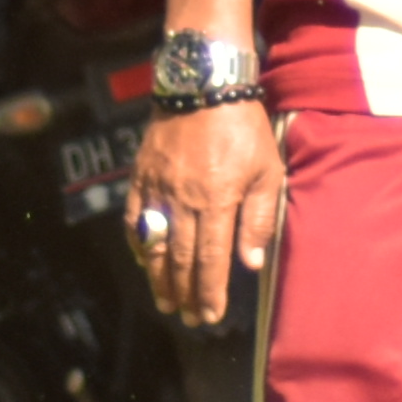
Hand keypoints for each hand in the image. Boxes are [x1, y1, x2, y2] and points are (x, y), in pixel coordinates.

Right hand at [135, 95, 284, 326]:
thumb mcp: (267, 170)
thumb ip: (257, 219)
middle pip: (183, 259)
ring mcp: (158, 188)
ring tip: (165, 302)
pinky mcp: (142, 175)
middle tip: (188, 317)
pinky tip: (145, 262)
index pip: (212, 260)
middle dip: (185, 293)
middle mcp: (184, 200)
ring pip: (157, 244)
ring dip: (160, 278)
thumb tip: (249, 264)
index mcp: (218, 200)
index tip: (209, 316)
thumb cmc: (244, 128)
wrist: (204, 85)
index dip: (209, 292)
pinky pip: (134, 217)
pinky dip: (138, 243)